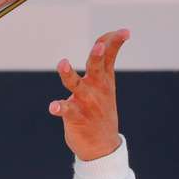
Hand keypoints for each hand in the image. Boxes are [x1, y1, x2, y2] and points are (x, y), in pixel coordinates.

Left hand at [48, 29, 127, 161]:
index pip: (110, 56)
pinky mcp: (75, 116)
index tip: (125, 32)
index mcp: (104, 80)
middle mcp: (96, 89)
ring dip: (69, 74)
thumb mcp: (107, 86)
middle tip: (99, 47)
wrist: (102, 147)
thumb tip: (104, 44)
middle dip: (97, 55)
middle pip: (96, 67)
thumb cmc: (101, 110)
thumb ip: (103, 65)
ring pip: (76, 85)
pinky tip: (53, 106)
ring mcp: (86, 102)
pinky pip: (66, 110)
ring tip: (63, 63)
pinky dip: (59, 107)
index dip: (114, 41)